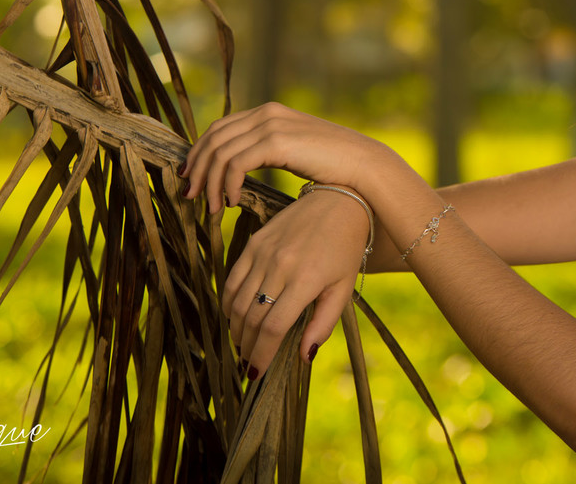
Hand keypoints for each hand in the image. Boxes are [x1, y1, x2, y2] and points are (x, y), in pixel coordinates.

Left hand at [182, 102, 378, 214]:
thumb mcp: (295, 150)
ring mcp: (271, 125)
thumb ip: (270, 149)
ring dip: (211, 183)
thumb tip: (242, 168)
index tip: (192, 178)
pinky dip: (228, 185)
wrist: (363, 164)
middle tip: (191, 196)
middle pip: (213, 138)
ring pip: (221, 153)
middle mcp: (266, 113)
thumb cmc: (334, 165)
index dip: (200, 153)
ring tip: (213, 209)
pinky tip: (234, 202)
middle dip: (198, 168)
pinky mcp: (277, 142)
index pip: (219, 128)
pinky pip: (236, 164)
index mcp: (269, 112)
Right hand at [222, 189, 370, 374]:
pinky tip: (236, 317)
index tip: (255, 375)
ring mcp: (263, 253)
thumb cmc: (345, 248)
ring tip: (242, 344)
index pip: (273, 328)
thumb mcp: (343, 288)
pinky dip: (229, 303)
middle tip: (248, 363)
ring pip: (237, 302)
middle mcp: (280, 266)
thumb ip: (323, 324)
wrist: (337, 200)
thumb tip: (303, 356)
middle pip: (251, 318)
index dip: (261, 355)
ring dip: (235, 329)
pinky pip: (232, 280)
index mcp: (306, 280)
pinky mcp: (253, 243)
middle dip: (246, 347)